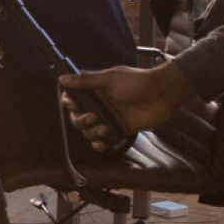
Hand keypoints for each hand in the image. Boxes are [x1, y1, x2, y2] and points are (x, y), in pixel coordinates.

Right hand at [57, 64, 192, 151]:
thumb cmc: (137, 82)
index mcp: (94, 90)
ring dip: (91, 132)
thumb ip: (86, 81)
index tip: (72, 104)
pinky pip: (101, 140)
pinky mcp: (117, 130)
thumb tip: (63, 78)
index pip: (73, 97)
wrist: (161, 95)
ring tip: (104, 129)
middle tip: (92, 117)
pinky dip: (98, 144)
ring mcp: (107, 118)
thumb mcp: (109, 78)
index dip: (69, 102)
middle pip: (77, 117)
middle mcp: (98, 105)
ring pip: (88, 130)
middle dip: (80, 120)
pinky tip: (101, 144)